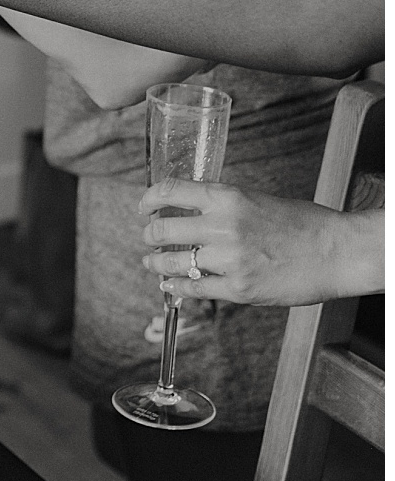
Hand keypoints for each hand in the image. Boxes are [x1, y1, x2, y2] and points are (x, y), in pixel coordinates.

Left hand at [138, 181, 361, 306]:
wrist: (337, 252)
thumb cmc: (305, 225)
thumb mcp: (258, 200)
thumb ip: (224, 206)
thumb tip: (193, 213)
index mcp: (229, 197)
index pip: (170, 191)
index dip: (149, 199)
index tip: (143, 206)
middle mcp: (223, 227)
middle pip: (162, 229)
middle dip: (149, 234)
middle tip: (149, 237)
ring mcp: (228, 261)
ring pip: (172, 263)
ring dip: (156, 264)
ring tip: (153, 264)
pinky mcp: (237, 289)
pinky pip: (192, 289)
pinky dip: (175, 288)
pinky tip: (170, 286)